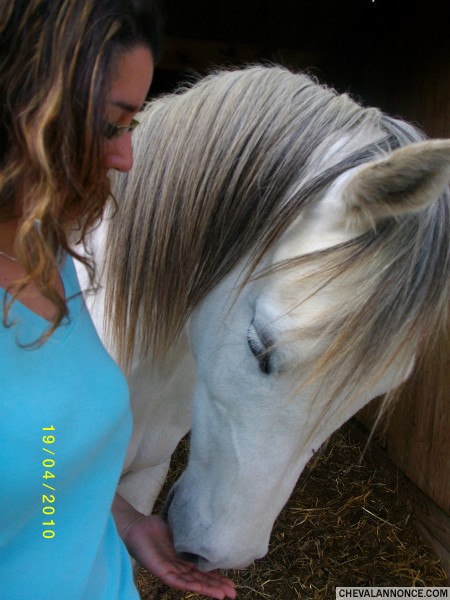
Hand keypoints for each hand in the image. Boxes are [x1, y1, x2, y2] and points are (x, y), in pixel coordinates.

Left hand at [112, 495, 235, 598]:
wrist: (136, 526)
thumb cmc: (156, 527)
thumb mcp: (180, 531)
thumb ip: (192, 535)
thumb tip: (211, 530)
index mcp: (184, 560)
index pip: (204, 571)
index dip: (218, 577)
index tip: (233, 582)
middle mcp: (179, 568)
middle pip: (201, 579)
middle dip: (217, 586)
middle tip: (233, 594)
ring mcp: (170, 571)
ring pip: (192, 583)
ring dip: (207, 589)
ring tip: (223, 594)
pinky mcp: (160, 571)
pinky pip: (177, 580)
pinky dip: (190, 585)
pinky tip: (201, 588)